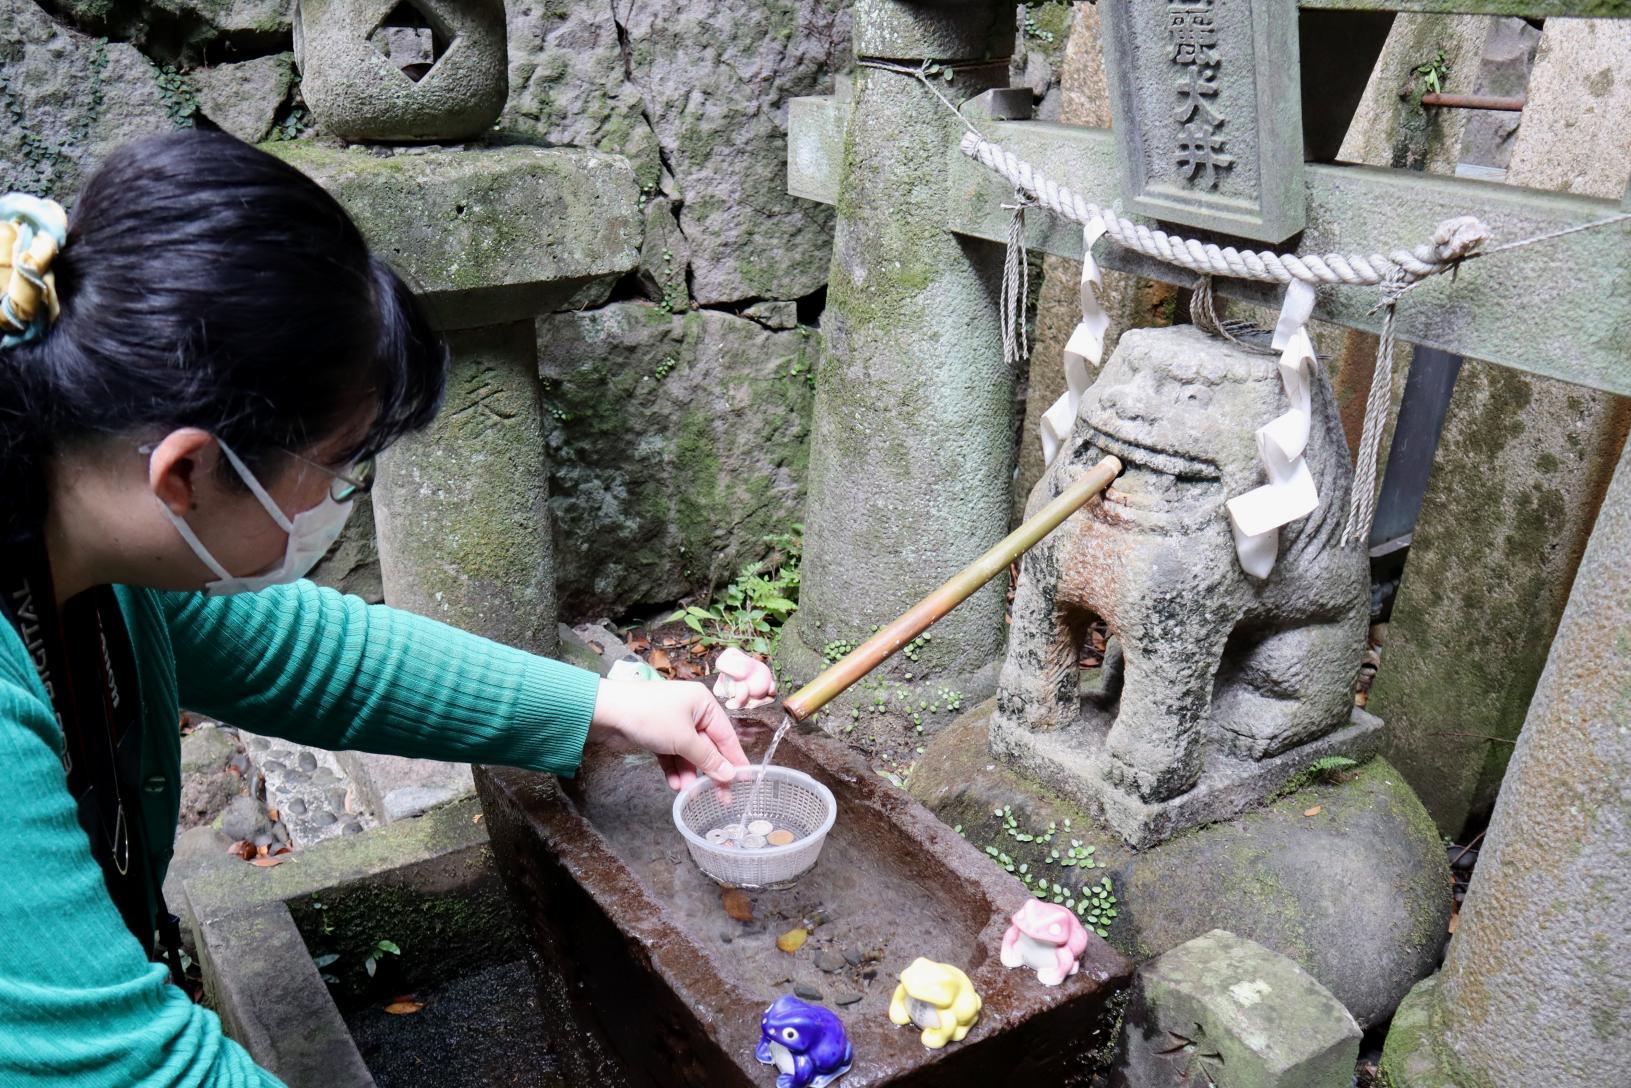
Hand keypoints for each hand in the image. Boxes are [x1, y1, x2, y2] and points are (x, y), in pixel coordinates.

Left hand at [589, 679, 750, 793]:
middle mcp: (691, 712)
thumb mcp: (684, 739)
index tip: (744, 781)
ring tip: (687, 792)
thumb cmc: (650, 717)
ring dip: (689, 773)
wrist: (606, 712)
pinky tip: (674, 785)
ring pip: (688, 754)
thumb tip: (730, 774)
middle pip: (708, 747)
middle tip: (720, 798)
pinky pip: (672, 755)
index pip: (726, 736)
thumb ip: (708, 759)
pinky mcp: (657, 734)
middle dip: (709, 772)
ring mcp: (673, 724)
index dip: (734, 760)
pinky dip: (674, 769)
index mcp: (704, 703)